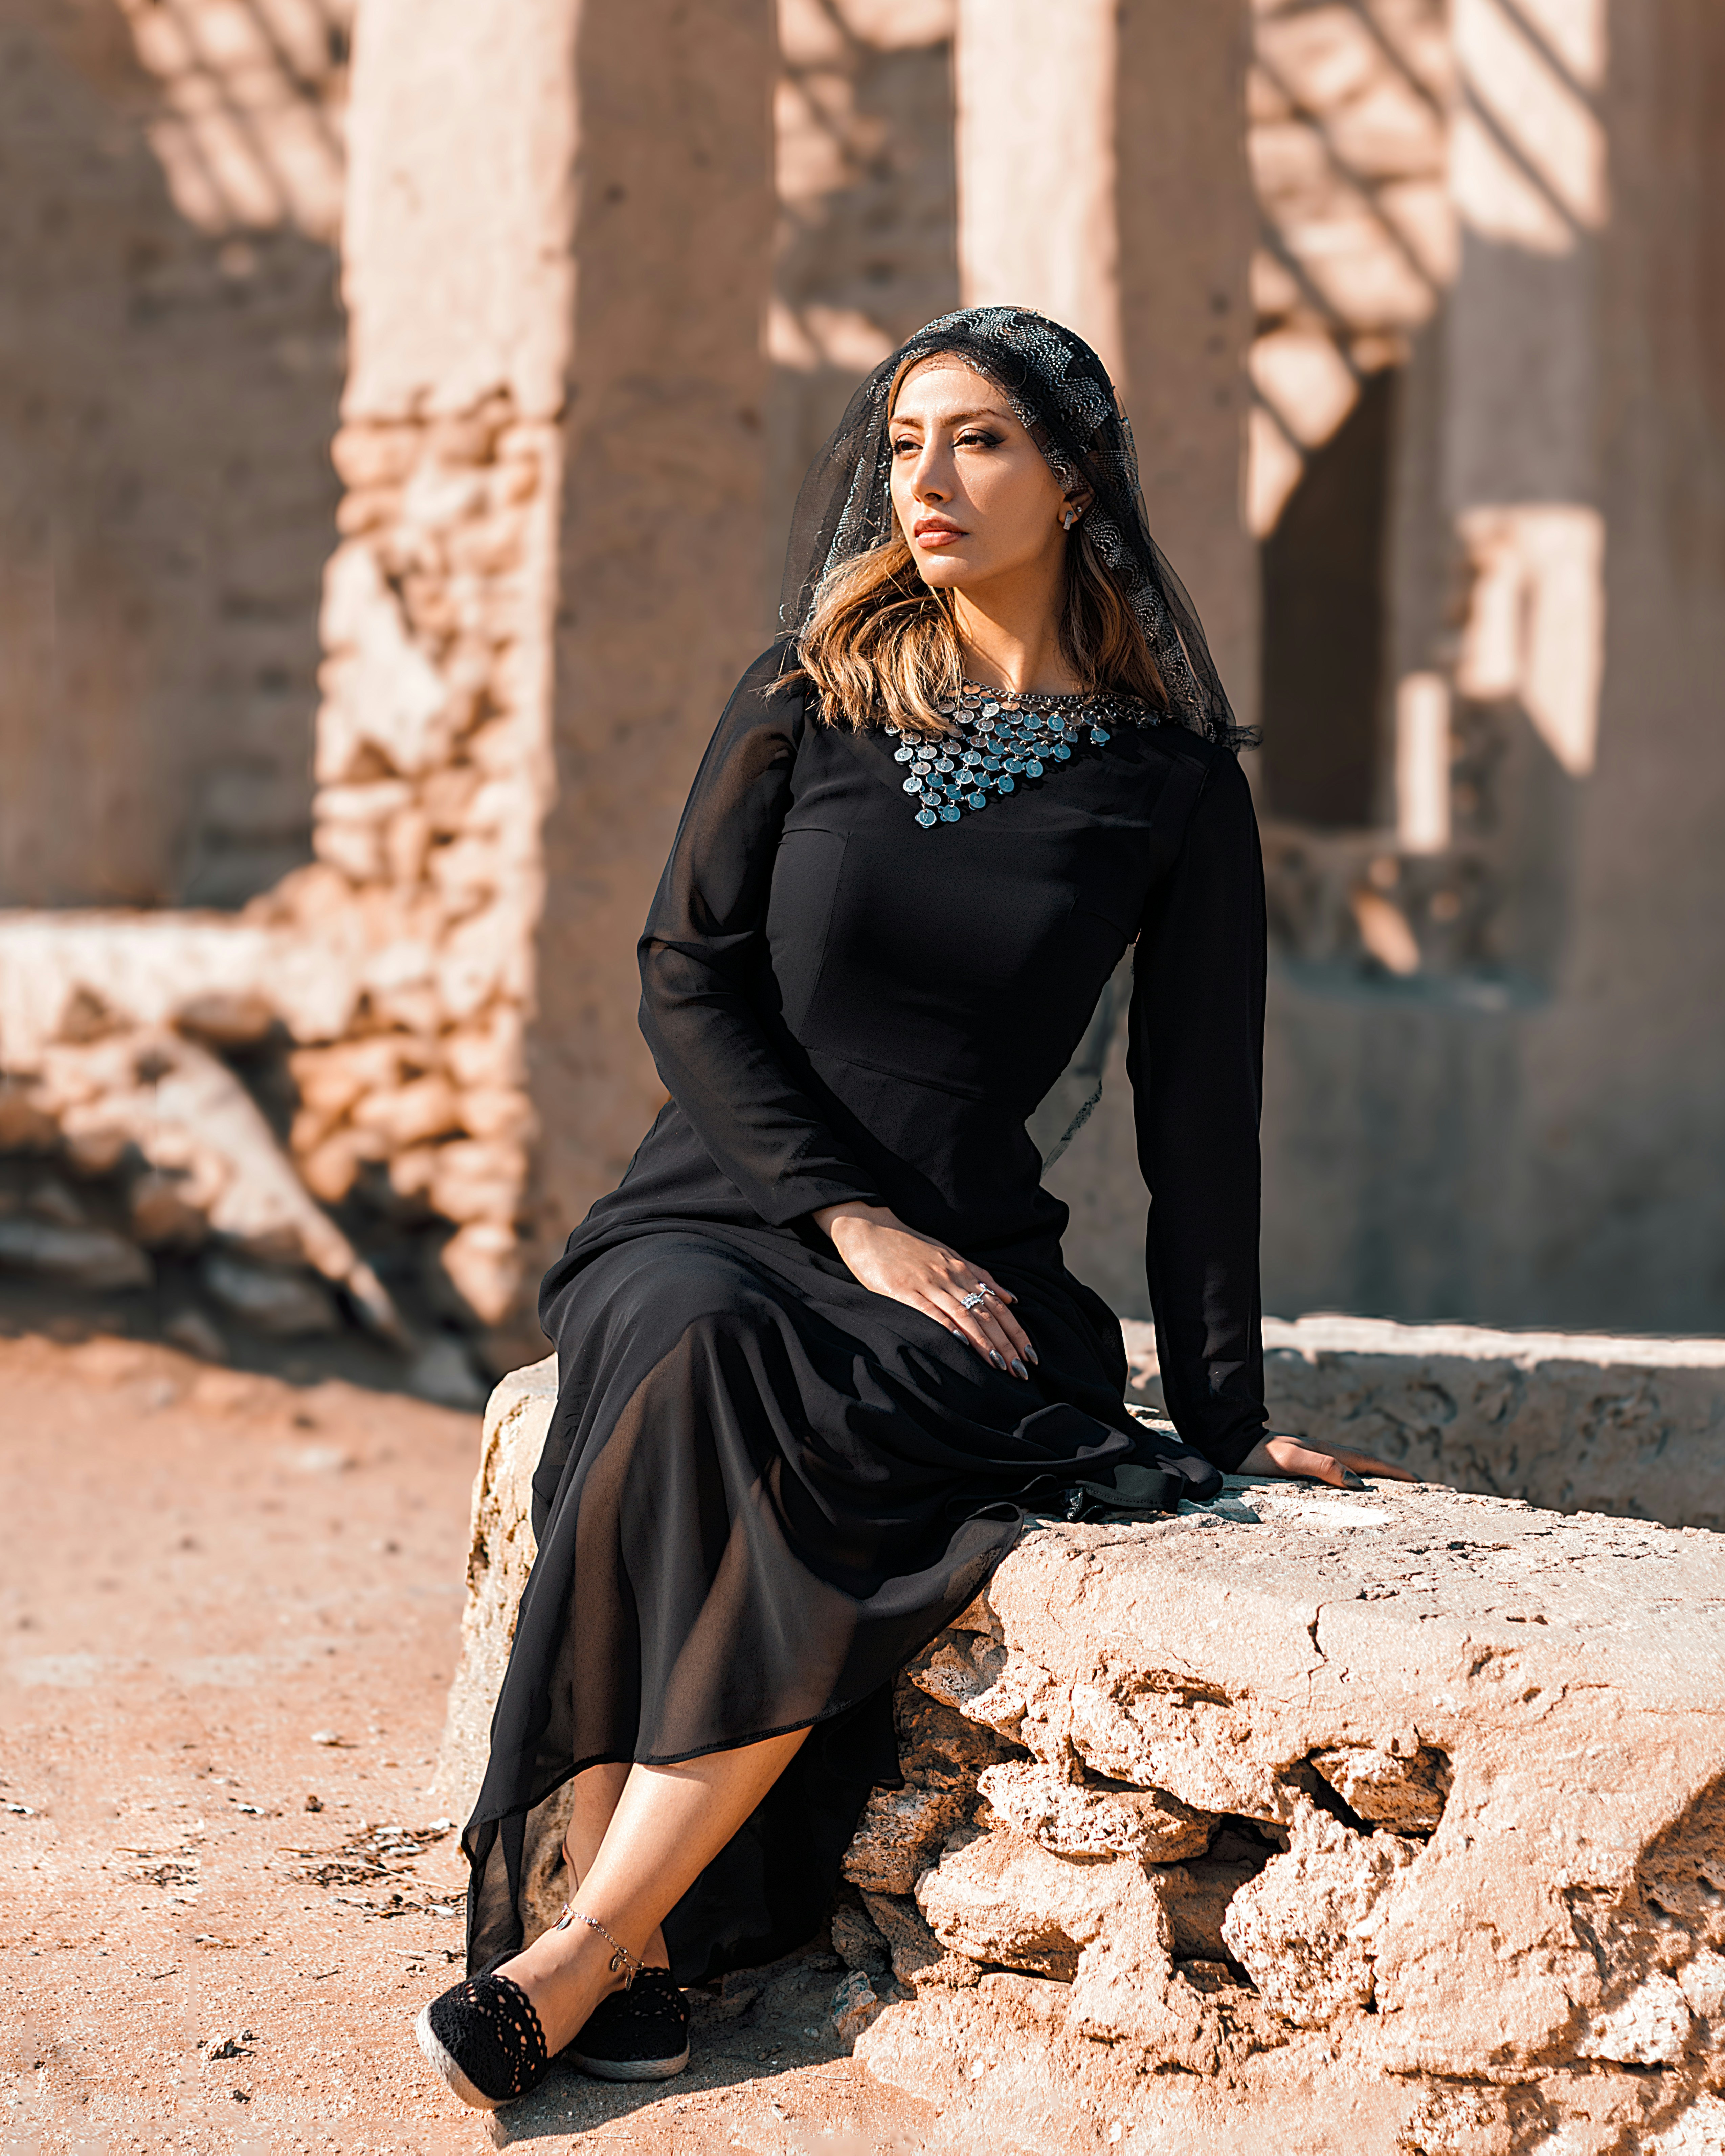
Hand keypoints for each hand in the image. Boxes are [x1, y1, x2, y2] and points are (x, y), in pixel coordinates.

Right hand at [813, 1201, 1035, 1378]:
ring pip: (965, 1316)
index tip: (1031, 1354)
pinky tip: (962, 1343)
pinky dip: (949, 1328)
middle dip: (1007, 1344)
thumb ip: (979, 1276)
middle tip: (1023, 1370)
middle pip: (987, 1314)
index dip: (1016, 1330)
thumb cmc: (908, 1245)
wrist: (870, 1228)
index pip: (998, 1305)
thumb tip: (1011, 1297)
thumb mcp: (948, 1255)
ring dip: (985, 1343)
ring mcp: (928, 1283)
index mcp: (962, 1270)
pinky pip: (931, 1311)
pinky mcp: (903, 1290)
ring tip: (1001, 1366)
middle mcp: (951, 1277)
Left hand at [1238, 1433, 1420, 1487]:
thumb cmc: (1258, 1458)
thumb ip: (1322, 1467)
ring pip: (1353, 1464)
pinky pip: (1338, 1469)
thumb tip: (1358, 1483)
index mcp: (1325, 1451)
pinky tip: (1352, 1485)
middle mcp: (1323, 1450)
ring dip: (1375, 1473)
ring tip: (1392, 1486)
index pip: (1369, 1462)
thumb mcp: (1289, 1461)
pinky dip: (1354, 1476)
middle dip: (1392, 1471)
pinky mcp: (1303, 1462)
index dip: (1394, 1471)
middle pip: (1366, 1461)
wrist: (1231, 1446)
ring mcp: (1314, 1455)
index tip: (1419, 1481)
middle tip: (1416, 1484)